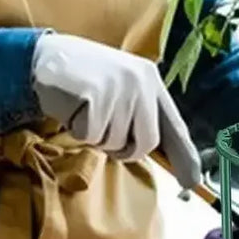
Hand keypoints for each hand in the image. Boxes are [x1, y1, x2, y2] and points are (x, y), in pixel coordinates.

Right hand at [31, 33, 203, 188]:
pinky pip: (90, 136)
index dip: (184, 156)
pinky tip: (73, 108)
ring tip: (85, 109)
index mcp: (150, 80)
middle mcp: (140, 82)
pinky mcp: (95, 96)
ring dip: (96, 137)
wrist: (46, 57)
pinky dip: (78, 130)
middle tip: (103, 131)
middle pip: (145, 143)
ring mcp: (119, 89)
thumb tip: (154, 151)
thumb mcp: (121, 87)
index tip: (192, 181)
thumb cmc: (84, 78)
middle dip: (123, 149)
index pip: (174, 126)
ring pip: (114, 143)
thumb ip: (140, 114)